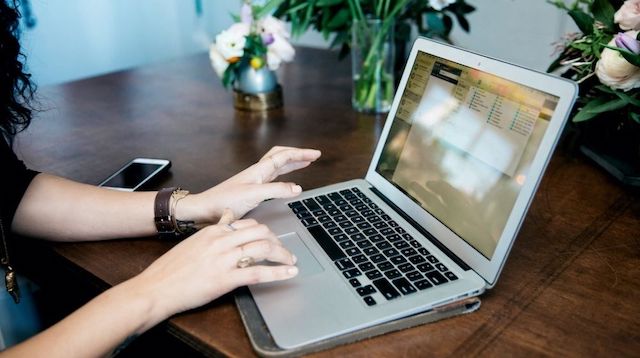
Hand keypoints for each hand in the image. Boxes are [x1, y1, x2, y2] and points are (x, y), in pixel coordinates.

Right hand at [133, 217, 297, 319]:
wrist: (155, 288)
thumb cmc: (170, 269)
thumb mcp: (193, 241)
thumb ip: (214, 229)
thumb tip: (228, 216)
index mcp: (214, 232)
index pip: (249, 224)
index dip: (265, 232)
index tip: (271, 239)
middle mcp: (221, 242)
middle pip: (261, 233)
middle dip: (278, 241)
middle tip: (284, 251)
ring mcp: (224, 260)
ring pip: (263, 249)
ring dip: (283, 255)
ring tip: (291, 261)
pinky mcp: (225, 279)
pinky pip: (258, 272)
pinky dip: (278, 272)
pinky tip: (289, 273)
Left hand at [178, 146, 320, 224]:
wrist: (204, 210)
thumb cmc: (224, 202)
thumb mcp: (254, 195)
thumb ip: (276, 190)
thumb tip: (297, 188)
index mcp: (258, 170)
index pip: (284, 156)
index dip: (300, 154)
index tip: (315, 155)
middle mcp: (257, 173)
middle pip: (281, 157)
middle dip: (297, 155)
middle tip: (312, 156)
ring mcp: (254, 181)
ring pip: (277, 166)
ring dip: (292, 163)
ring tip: (304, 163)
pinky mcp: (251, 191)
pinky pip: (273, 178)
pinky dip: (284, 176)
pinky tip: (286, 182)